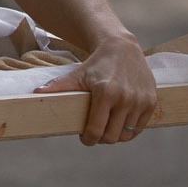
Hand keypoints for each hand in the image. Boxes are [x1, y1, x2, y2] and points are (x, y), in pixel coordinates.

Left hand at [32, 33, 156, 146]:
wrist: (122, 47)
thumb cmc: (96, 64)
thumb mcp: (77, 74)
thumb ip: (58, 86)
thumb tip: (36, 93)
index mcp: (106, 93)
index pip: (96, 131)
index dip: (88, 139)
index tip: (85, 138)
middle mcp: (126, 98)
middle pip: (111, 137)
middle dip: (101, 139)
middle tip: (95, 133)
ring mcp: (140, 101)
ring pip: (126, 135)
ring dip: (115, 135)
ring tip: (107, 127)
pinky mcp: (151, 102)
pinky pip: (139, 128)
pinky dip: (129, 130)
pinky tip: (120, 122)